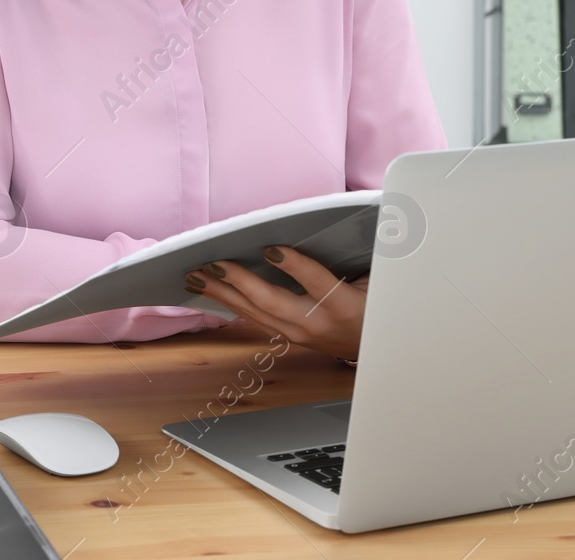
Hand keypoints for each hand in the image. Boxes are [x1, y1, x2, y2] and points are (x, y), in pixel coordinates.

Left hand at [184, 245, 367, 360]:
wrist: (378, 351)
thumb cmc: (376, 306)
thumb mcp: (376, 280)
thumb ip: (358, 256)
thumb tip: (343, 224)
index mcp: (343, 305)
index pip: (315, 281)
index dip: (293, 265)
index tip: (271, 248)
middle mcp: (317, 323)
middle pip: (272, 302)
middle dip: (239, 281)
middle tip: (211, 264)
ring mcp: (300, 334)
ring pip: (256, 313)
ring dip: (223, 294)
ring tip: (196, 278)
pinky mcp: (289, 338)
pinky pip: (255, 320)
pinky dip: (231, 304)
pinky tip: (211, 292)